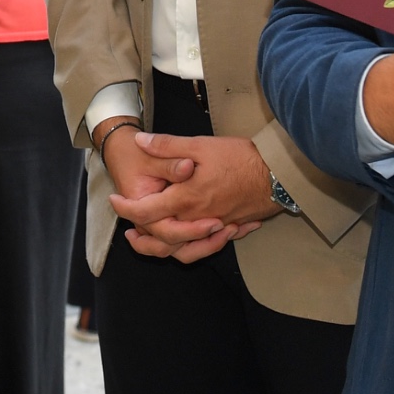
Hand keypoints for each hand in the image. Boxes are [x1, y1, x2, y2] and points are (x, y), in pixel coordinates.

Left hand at [109, 132, 274, 262]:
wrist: (278, 175)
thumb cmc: (241, 158)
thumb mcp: (201, 145)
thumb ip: (168, 146)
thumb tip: (140, 141)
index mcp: (187, 199)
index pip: (146, 212)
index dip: (126, 208)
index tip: (115, 201)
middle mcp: (198, 219)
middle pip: (162, 240)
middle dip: (141, 238)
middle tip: (128, 231)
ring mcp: (215, 227)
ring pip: (185, 251)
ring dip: (164, 250)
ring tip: (152, 241)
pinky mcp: (230, 229)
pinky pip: (205, 247)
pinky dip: (191, 248)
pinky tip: (186, 239)